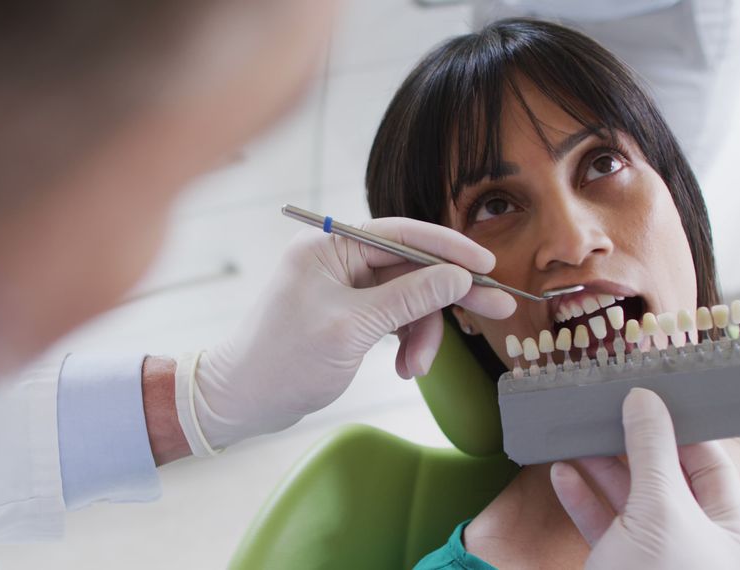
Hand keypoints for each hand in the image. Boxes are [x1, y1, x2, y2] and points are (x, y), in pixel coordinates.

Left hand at [182, 217, 515, 450]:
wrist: (242, 402)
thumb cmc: (283, 361)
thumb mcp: (353, 328)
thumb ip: (408, 298)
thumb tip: (457, 276)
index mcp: (329, 247)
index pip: (401, 234)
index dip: (448, 248)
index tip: (487, 264)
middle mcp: (338, 259)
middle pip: (411, 267)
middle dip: (448, 295)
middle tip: (496, 310)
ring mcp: (344, 287)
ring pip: (407, 298)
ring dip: (421, 333)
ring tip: (416, 368)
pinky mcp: (349, 313)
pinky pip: (394, 317)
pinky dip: (406, 341)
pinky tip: (407, 367)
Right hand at [550, 388, 739, 569]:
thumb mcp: (660, 510)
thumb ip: (652, 451)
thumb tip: (646, 399)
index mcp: (729, 530)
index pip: (710, 464)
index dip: (681, 428)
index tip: (649, 397)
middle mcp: (696, 542)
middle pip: (665, 479)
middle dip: (631, 444)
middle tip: (604, 410)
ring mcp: (655, 559)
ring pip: (628, 502)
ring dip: (599, 468)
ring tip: (574, 435)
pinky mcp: (619, 569)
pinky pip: (602, 527)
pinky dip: (581, 500)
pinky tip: (561, 474)